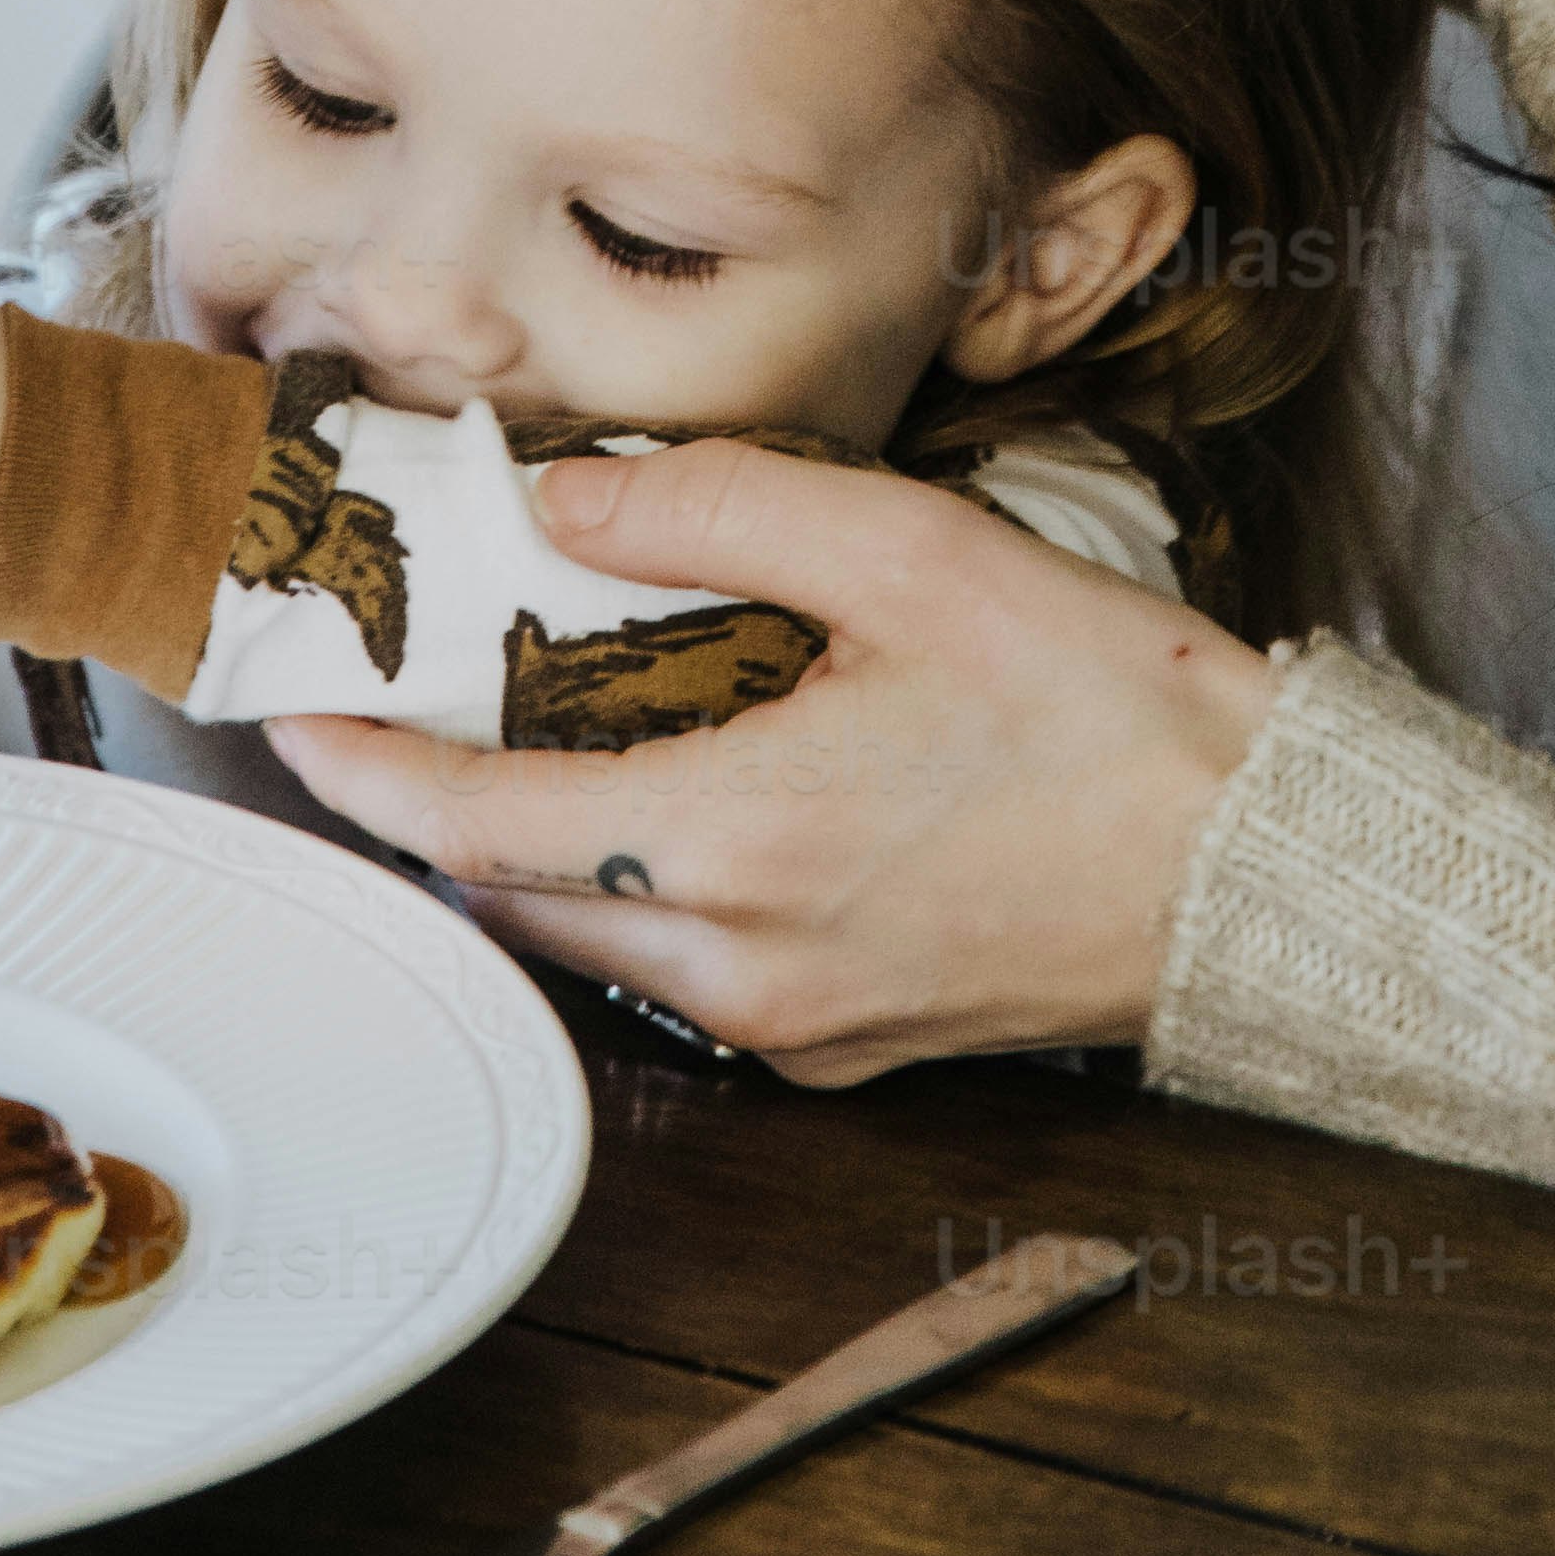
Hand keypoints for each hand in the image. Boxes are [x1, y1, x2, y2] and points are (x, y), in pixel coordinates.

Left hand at [258, 441, 1277, 1085]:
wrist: (1265, 875)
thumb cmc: (1116, 717)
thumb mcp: (919, 560)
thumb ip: (723, 515)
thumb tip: (563, 501)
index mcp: (738, 844)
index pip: (470, 826)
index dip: (359, 770)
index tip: (289, 713)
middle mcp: (742, 963)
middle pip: (511, 895)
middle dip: (436, 807)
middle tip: (404, 701)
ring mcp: (795, 1024)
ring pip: (595, 943)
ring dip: (540, 850)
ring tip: (530, 733)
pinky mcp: (849, 1054)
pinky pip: (690, 979)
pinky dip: (644, 895)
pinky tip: (681, 798)